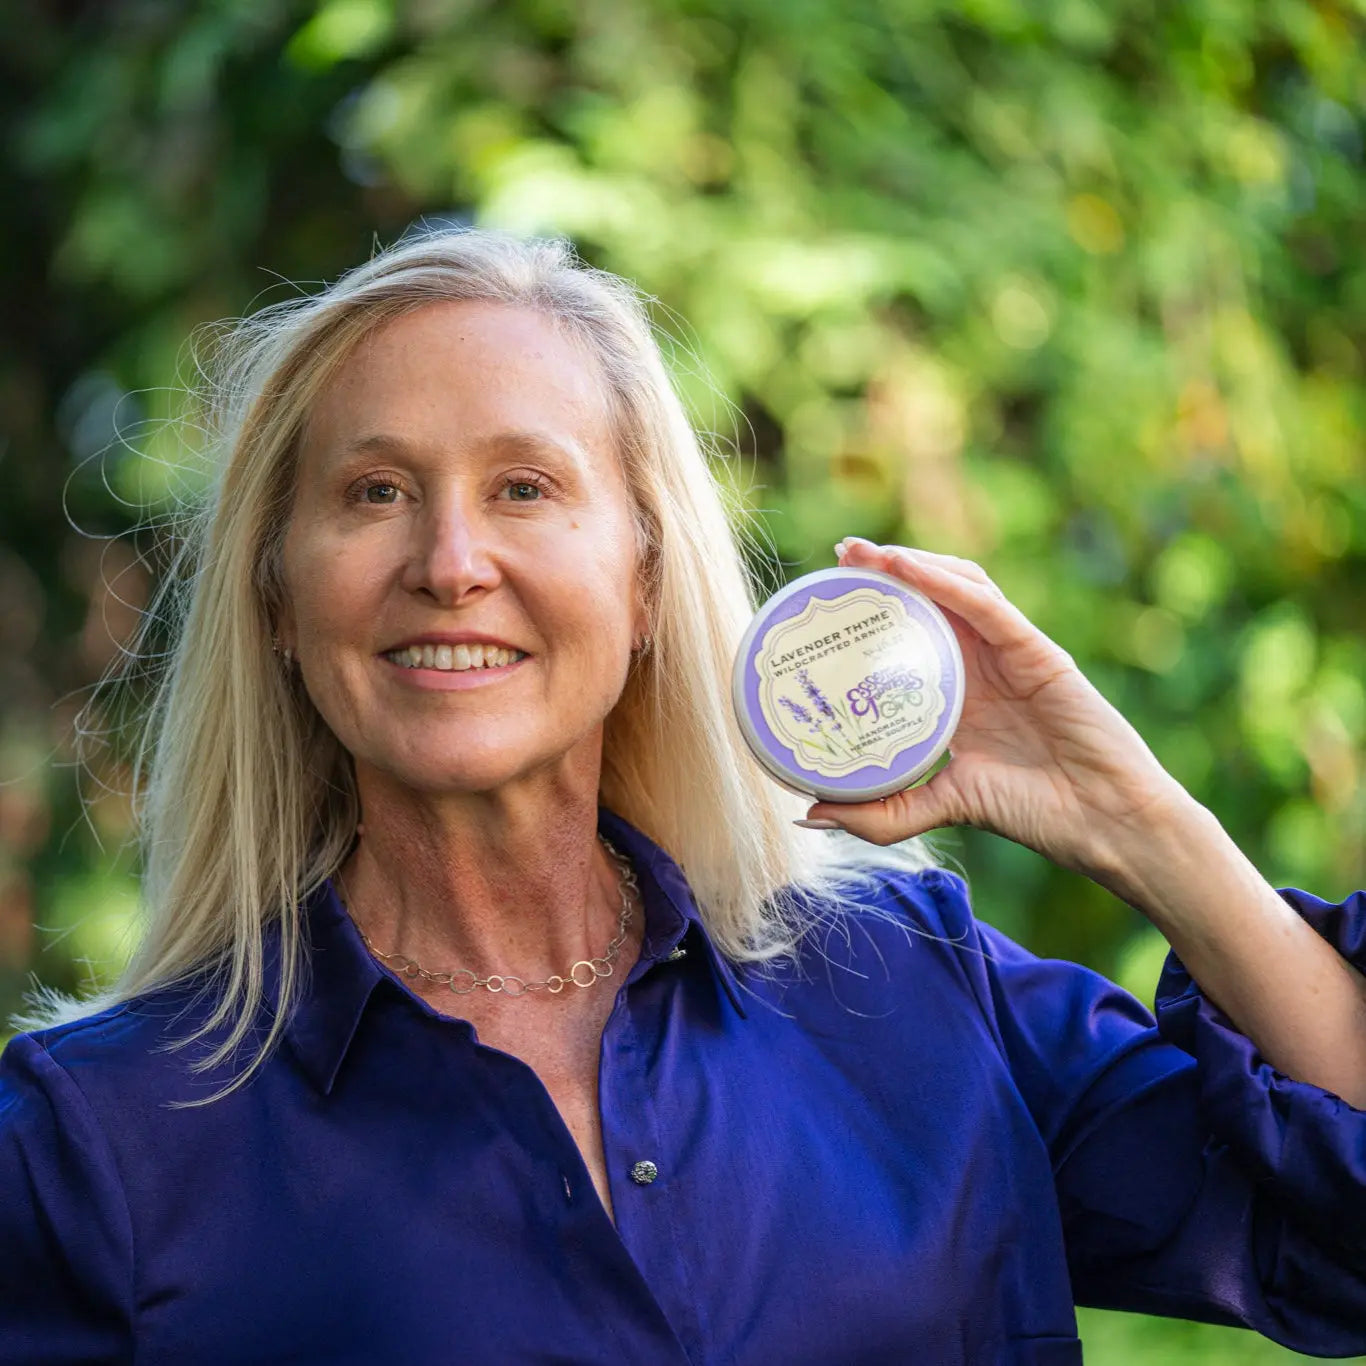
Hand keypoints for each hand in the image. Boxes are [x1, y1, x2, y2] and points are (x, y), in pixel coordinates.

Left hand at [801, 537, 1190, 880]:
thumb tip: (811, 814)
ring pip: (958, 586)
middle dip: (884, 571)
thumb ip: (882, 814)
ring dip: (911, 563)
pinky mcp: (1038, 651)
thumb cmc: (1035, 814)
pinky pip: (986, 605)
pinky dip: (944, 582)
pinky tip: (906, 567)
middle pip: (931, 598)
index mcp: (961, 693)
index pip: (913, 633)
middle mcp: (984, 663)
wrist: (1103, 823)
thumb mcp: (942, 806)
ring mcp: (1012, 652)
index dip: (874, 611)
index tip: (826, 598)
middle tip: (838, 556)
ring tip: (865, 552)